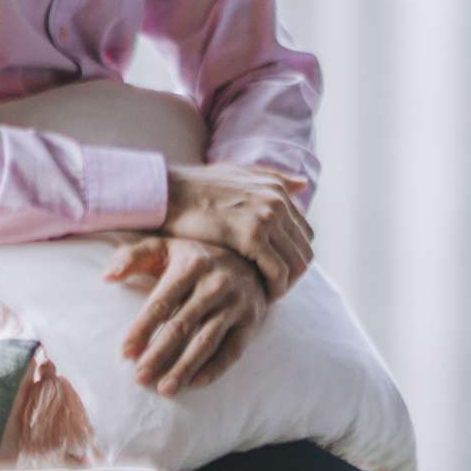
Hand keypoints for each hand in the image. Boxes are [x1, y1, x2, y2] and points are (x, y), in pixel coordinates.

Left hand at [106, 237, 267, 393]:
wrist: (250, 259)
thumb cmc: (194, 258)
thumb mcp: (164, 248)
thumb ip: (133, 256)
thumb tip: (106, 277)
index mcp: (191, 265)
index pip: (162, 303)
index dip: (142, 329)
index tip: (126, 353)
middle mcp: (216, 284)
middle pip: (182, 325)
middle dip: (159, 355)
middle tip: (140, 378)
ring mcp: (236, 304)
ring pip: (206, 341)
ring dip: (184, 368)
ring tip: (164, 389)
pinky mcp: (251, 321)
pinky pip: (232, 350)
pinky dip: (215, 369)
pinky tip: (195, 384)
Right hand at [162, 163, 313, 293]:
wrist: (167, 192)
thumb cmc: (195, 188)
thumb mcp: (238, 173)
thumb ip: (271, 179)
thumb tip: (302, 184)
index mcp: (276, 189)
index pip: (304, 234)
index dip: (293, 257)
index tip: (277, 272)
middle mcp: (276, 202)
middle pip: (303, 251)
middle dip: (292, 275)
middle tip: (273, 290)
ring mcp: (266, 217)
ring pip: (295, 264)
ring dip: (285, 285)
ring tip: (267, 296)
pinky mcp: (252, 236)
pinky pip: (277, 271)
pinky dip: (274, 289)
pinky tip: (260, 297)